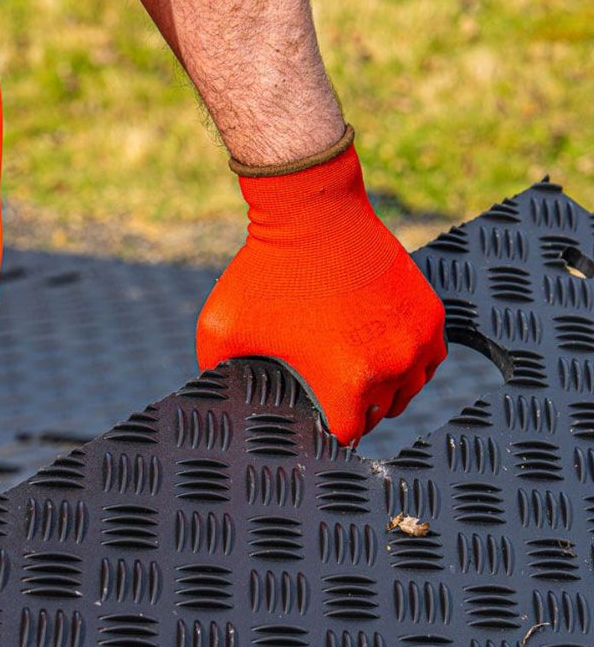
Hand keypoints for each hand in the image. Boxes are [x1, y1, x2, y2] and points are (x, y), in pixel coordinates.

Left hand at [197, 139, 446, 443]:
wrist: (311, 211)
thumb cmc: (265, 268)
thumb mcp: (221, 328)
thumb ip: (218, 371)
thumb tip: (216, 395)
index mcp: (347, 380)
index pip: (347, 435)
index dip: (326, 430)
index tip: (312, 418)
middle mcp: (392, 364)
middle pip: (381, 414)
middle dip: (354, 410)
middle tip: (327, 395)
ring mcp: (418, 337)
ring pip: (410, 389)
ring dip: (386, 391)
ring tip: (356, 380)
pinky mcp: (431, 311)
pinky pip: (431, 358)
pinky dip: (410, 363)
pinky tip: (384, 358)